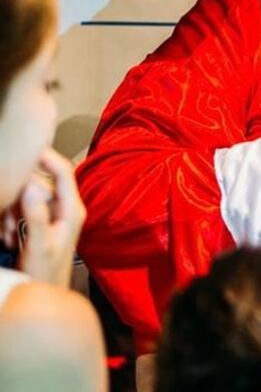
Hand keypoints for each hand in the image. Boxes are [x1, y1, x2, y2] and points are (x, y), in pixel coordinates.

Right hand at [17, 149, 85, 287]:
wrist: (45, 294)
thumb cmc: (45, 274)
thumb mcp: (38, 246)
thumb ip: (36, 217)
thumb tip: (32, 187)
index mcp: (72, 209)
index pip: (63, 172)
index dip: (47, 156)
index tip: (27, 147)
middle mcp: (67, 207)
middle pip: (42, 181)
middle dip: (20, 194)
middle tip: (9, 222)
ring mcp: (55, 213)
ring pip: (29, 194)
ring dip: (13, 209)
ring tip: (8, 235)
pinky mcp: (42, 220)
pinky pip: (23, 207)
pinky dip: (11, 217)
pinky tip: (7, 237)